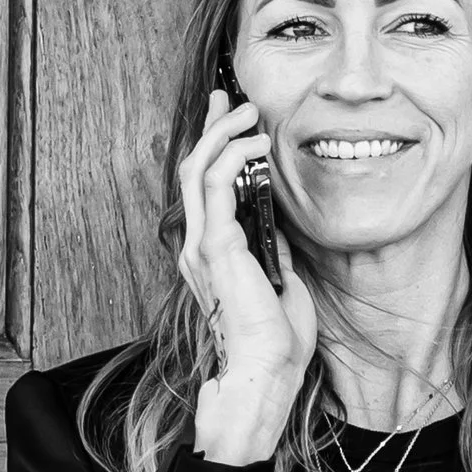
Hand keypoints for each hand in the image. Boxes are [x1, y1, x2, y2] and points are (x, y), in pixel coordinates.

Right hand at [179, 87, 318, 463]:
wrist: (265, 373)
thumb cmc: (275, 341)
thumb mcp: (280, 282)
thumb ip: (272, 250)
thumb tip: (277, 223)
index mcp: (209, 255)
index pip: (203, 190)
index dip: (212, 150)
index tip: (229, 121)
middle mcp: (196, 247)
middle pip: (191, 170)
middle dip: (210, 128)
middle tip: (229, 99)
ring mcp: (201, 246)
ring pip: (197, 169)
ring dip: (222, 134)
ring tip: (249, 113)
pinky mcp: (216, 247)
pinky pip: (217, 186)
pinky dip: (235, 158)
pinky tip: (258, 146)